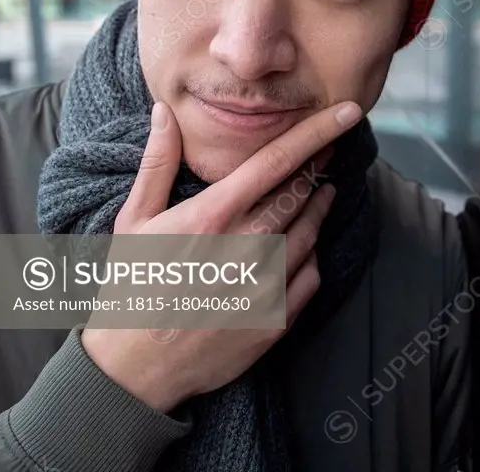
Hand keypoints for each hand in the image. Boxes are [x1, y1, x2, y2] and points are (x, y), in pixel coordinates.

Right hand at [81, 98, 361, 411]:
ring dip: (320, 206)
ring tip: (323, 190)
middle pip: (300, 192)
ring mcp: (263, 285)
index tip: (347, 112)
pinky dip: (312, 253)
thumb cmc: (132, 284)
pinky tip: (306, 243)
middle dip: (319, 166)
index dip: (317, 132)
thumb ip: (157, 161)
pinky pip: (310, 275)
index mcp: (212, 215)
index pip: (277, 161)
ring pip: (311, 231)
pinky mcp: (274, 319)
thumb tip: (164, 111)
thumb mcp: (134, 219)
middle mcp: (244, 246)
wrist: (134, 368)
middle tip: (328, 152)